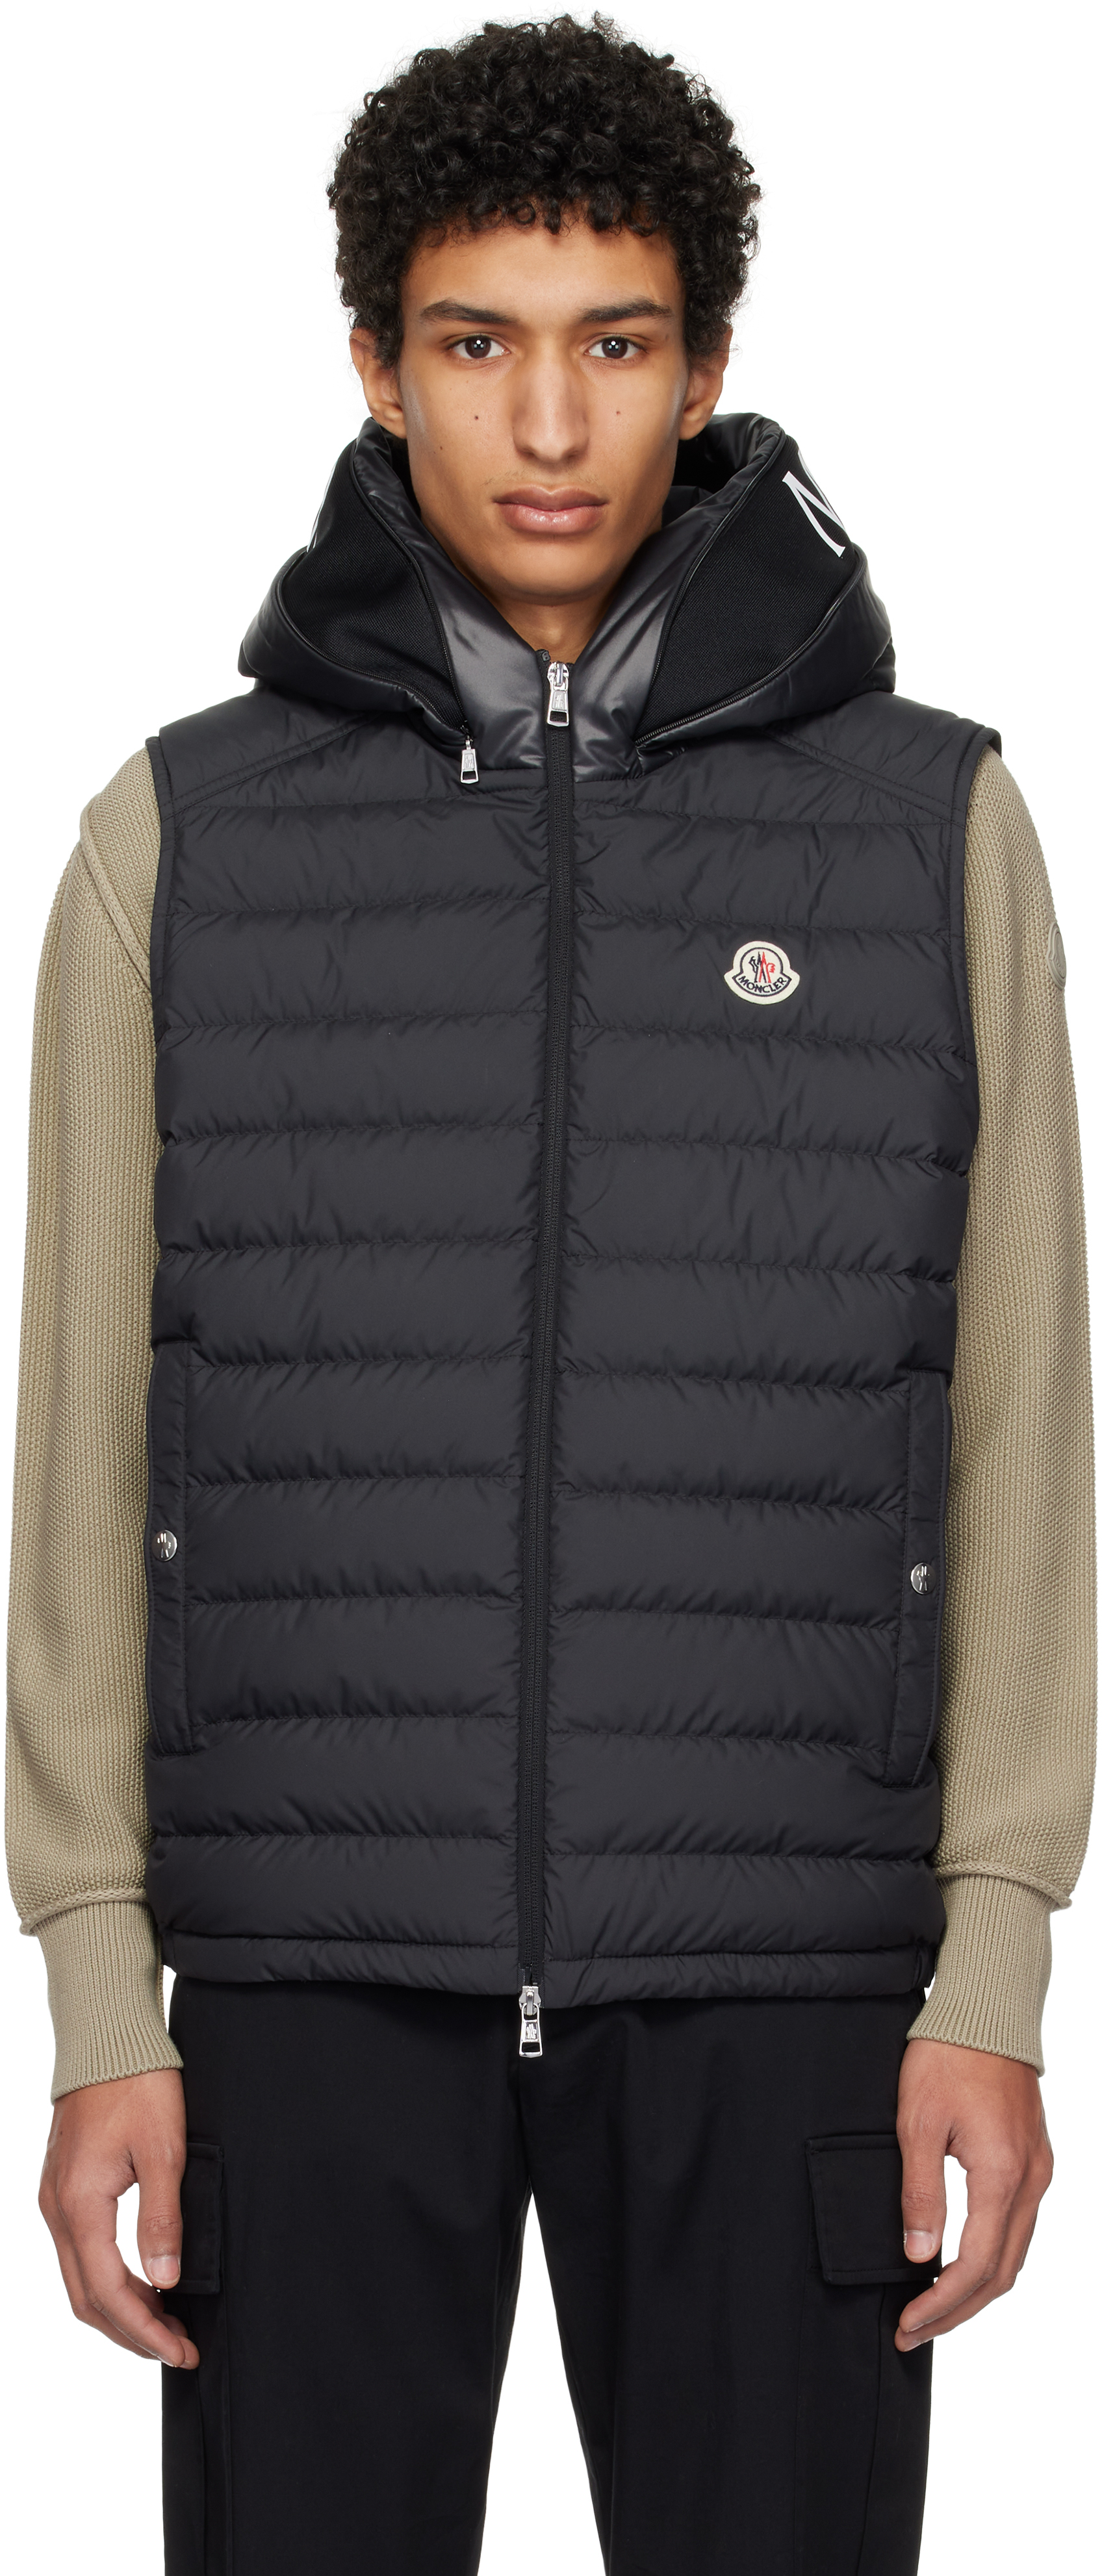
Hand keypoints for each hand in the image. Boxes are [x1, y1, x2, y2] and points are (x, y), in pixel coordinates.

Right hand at [39, 2068, 198, 2367]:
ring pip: (80, 2279)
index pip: (109, 2293)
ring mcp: (54, 2200)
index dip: (145, 2331)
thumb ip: (162, 2220)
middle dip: (132, 2333)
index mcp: (80, 2205)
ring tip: (166, 2324)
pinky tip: (142, 2282)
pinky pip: (79, 2253)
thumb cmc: (138, 2084)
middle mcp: (57, 2210)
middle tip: (179, 2348)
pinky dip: (108, 2280)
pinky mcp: (62, 2188)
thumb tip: (166, 2282)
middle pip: (87, 2298)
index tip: (181, 2351)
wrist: (107, 2037)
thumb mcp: (164, 2150)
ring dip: (120, 2310)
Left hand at [895, 2036, 1052, 2352]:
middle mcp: (1031, 2180)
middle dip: (957, 2310)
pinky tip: (961, 2263)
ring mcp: (1039, 2170)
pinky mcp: (1034, 2159)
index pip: (976, 2265)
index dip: (941, 2303)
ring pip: (1015, 2254)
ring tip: (932, 2307)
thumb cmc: (948, 2055)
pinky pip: (1020, 2227)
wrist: (987, 2007)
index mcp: (1002, 2175)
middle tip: (913, 2329)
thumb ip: (920, 2193)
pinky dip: (992, 2257)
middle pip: (1002, 2273)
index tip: (907, 2322)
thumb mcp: (916, 2122)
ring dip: (976, 2289)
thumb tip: (919, 2255)